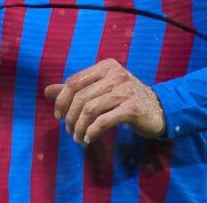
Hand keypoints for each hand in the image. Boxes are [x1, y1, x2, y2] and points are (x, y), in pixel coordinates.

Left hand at [44, 58, 165, 143]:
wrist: (160, 109)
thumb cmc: (125, 98)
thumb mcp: (101, 89)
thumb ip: (75, 89)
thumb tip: (47, 91)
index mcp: (105, 66)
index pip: (74, 81)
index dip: (61, 100)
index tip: (58, 116)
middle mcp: (115, 75)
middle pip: (81, 97)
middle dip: (70, 117)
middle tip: (68, 131)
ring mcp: (125, 90)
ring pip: (90, 110)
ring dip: (79, 127)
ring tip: (77, 138)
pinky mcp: (132, 108)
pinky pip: (104, 121)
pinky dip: (92, 132)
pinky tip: (88, 139)